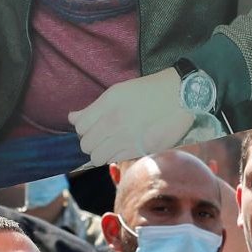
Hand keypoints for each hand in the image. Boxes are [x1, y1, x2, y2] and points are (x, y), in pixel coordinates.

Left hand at [69, 68, 190, 168]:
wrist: (180, 95)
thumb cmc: (148, 91)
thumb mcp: (117, 92)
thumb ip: (93, 108)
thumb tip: (72, 118)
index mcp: (108, 106)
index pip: (80, 128)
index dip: (83, 129)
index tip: (92, 127)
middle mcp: (115, 123)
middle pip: (86, 145)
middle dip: (90, 142)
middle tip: (101, 137)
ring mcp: (127, 139)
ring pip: (97, 157)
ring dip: (100, 152)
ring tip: (111, 144)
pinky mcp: (141, 150)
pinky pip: (115, 160)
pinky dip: (114, 156)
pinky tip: (122, 147)